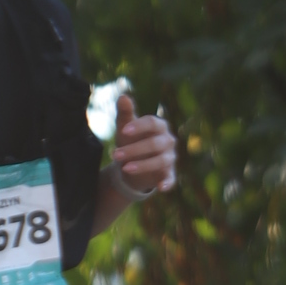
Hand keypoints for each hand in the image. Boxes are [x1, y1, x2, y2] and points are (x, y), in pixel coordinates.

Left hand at [110, 84, 176, 198]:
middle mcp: (168, 141)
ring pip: (160, 161)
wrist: (132, 165)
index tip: (123, 132)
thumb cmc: (131, 141)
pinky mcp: (169, 174)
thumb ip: (125, 113)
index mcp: (159, 126)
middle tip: (114, 155)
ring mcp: (170, 158)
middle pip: (154, 144)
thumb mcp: (125, 128)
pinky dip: (168, 183)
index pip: (152, 123)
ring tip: (124, 168)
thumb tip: (122, 96)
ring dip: (143, 165)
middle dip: (134, 149)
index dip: (138, 127)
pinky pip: (171, 178)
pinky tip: (161, 188)